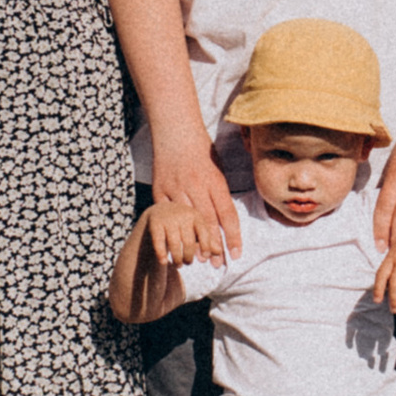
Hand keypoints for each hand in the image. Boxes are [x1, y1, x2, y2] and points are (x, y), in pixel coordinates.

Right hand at [140, 199, 217, 269]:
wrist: (160, 211)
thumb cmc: (183, 224)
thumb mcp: (196, 229)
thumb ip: (207, 240)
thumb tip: (219, 252)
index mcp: (195, 215)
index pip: (204, 233)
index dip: (206, 246)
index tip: (205, 257)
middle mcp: (182, 215)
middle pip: (188, 241)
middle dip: (189, 256)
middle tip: (187, 263)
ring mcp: (168, 218)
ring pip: (174, 244)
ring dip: (177, 258)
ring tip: (178, 264)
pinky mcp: (155, 223)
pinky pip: (159, 242)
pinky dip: (161, 254)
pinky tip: (164, 262)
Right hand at [154, 134, 242, 258]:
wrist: (175, 130)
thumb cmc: (201, 150)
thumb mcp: (217, 168)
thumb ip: (220, 194)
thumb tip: (226, 223)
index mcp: (214, 179)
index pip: (226, 214)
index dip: (232, 236)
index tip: (236, 254)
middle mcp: (195, 185)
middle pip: (207, 222)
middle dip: (214, 246)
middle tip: (218, 264)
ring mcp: (176, 187)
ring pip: (186, 222)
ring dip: (194, 243)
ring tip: (200, 260)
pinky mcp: (160, 190)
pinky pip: (168, 215)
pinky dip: (172, 231)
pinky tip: (177, 245)